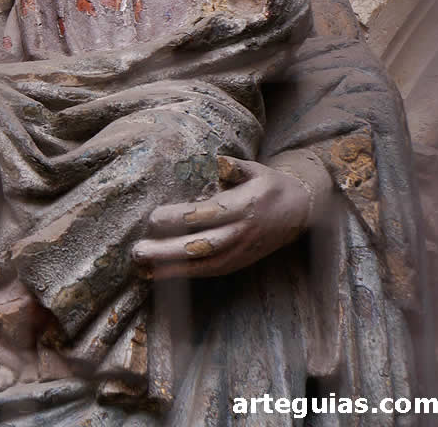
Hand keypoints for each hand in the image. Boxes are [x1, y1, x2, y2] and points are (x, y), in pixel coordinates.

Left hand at [131, 156, 317, 279]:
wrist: (299, 212)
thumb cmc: (269, 185)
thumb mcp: (256, 169)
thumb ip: (235, 167)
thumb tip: (217, 160)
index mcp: (243, 207)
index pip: (207, 215)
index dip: (180, 218)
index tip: (153, 216)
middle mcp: (240, 233)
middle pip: (201, 246)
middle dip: (168, 250)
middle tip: (138, 250)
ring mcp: (239, 252)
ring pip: (202, 265)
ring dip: (171, 268)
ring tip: (141, 266)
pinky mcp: (237, 263)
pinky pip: (208, 272)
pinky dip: (183, 275)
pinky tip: (159, 275)